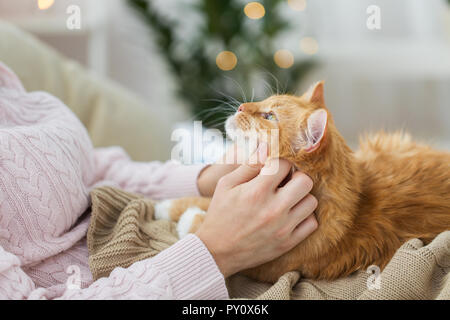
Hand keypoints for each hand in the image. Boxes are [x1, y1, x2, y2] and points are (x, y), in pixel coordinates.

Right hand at [196, 143, 317, 276]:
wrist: (217, 251)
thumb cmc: (220, 214)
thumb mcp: (226, 184)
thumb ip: (249, 164)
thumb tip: (267, 146)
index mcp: (257, 191)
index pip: (285, 164)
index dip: (280, 163)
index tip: (274, 168)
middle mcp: (274, 208)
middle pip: (305, 181)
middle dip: (296, 176)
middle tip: (285, 181)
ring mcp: (283, 227)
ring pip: (312, 201)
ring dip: (301, 196)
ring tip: (288, 198)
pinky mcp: (288, 242)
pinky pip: (312, 223)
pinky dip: (304, 216)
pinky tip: (291, 214)